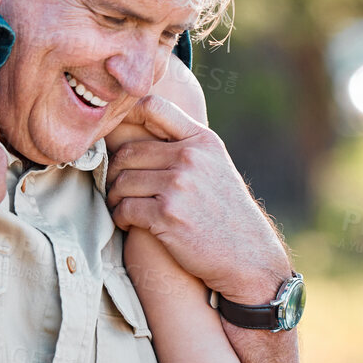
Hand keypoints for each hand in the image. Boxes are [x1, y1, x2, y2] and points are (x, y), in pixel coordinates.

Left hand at [104, 93, 291, 302]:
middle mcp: (191, 157)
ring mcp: (179, 185)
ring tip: (122, 206)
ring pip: (122, 181)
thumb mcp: (215, 166)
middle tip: (117, 187)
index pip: (154, 107)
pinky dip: (120, 216)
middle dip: (115, 172)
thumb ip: (185, 145)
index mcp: (202, 140)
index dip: (127, 113)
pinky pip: (124, 207)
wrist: (248, 256)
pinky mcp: (167, 214)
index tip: (115, 133)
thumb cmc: (225, 212)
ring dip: (115, 197)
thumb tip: (138, 128)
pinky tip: (127, 221)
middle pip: (127, 152)